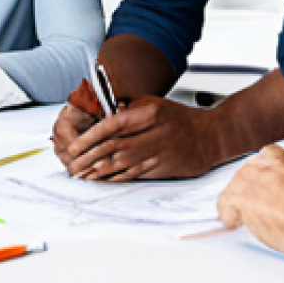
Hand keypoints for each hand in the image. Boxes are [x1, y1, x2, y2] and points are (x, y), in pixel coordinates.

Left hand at [56, 96, 218, 180]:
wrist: (211, 136)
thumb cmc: (181, 118)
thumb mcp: (153, 103)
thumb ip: (128, 108)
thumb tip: (103, 113)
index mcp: (148, 115)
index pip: (112, 125)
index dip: (90, 137)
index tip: (75, 145)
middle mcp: (151, 135)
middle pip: (113, 148)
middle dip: (88, 157)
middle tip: (72, 163)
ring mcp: (156, 154)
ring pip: (121, 164)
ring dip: (97, 170)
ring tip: (80, 174)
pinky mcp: (161, 169)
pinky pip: (133, 174)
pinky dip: (115, 177)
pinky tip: (102, 179)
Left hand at [217, 145, 283, 255]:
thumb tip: (279, 189)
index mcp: (278, 157)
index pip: (256, 161)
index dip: (257, 178)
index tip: (259, 188)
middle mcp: (261, 165)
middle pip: (242, 176)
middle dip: (247, 193)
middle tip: (257, 208)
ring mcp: (249, 181)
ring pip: (232, 190)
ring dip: (238, 205)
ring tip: (249, 217)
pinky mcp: (240, 198)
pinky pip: (225, 206)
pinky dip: (229, 216)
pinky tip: (237, 222)